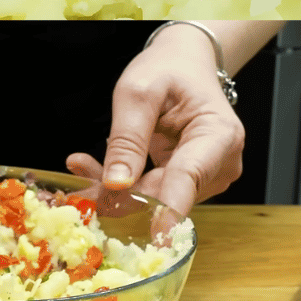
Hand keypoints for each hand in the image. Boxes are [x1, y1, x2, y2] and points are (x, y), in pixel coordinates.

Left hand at [67, 24, 245, 219]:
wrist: (185, 64)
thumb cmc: (168, 70)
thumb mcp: (139, 91)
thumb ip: (128, 137)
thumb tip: (117, 184)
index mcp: (219, 135)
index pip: (189, 178)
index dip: (168, 209)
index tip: (152, 235)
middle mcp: (221, 164)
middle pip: (167, 193)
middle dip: (121, 193)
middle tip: (79, 183)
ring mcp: (209, 177)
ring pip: (157, 198)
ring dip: (118, 188)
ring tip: (83, 165)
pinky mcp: (192, 183)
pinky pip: (155, 193)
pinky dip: (126, 184)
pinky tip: (97, 170)